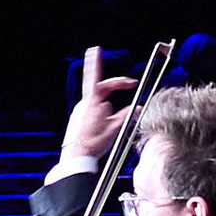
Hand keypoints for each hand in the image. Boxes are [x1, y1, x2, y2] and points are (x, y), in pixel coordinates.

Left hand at [56, 46, 139, 174]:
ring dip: (108, 106)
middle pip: (102, 89)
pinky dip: (101, 115)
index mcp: (93, 102)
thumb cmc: (93, 143)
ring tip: (111, 122)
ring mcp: (79, 111)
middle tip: (127, 83)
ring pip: (99, 103)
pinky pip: (92, 111)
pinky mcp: (77, 119)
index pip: (97, 78)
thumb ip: (128, 116)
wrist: (76, 156)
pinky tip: (102, 128)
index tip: (106, 58)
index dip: (103, 67)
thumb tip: (139, 108)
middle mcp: (84, 104)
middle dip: (115, 87)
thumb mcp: (115, 129)